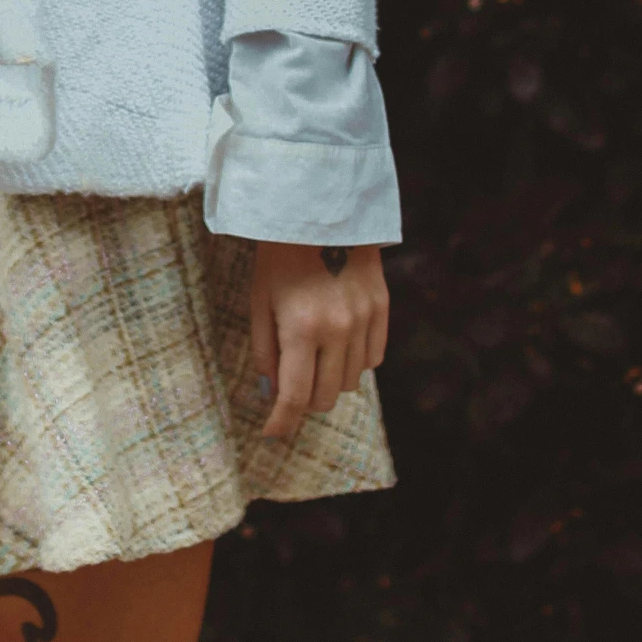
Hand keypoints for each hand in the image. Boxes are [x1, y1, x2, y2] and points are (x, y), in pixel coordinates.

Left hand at [249, 241, 388, 439]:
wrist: (320, 207)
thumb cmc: (280, 253)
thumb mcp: (260, 299)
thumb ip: (264, 350)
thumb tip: (271, 393)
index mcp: (300, 327)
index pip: (295, 396)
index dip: (282, 422)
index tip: (273, 434)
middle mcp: (337, 329)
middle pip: (326, 396)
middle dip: (305, 401)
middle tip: (292, 387)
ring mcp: (364, 319)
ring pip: (352, 382)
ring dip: (331, 381)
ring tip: (314, 357)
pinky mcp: (382, 308)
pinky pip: (373, 358)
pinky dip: (355, 362)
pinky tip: (339, 345)